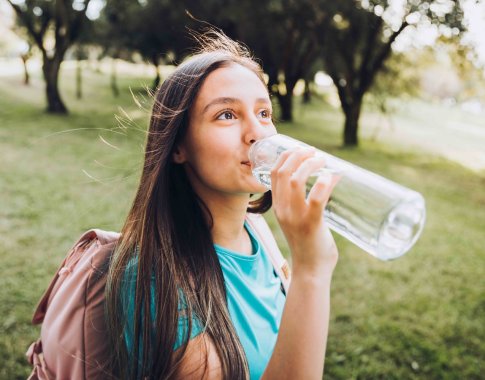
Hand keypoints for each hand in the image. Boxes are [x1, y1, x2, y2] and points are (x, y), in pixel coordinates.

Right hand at [270, 148, 339, 276]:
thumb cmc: (309, 244)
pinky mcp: (312, 223)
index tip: (301, 150)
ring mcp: (296, 216)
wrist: (311, 271)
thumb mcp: (296, 220)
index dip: (286, 156)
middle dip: (299, 155)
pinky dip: (325, 183)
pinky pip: (317, 198)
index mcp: (278, 207)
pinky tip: (333, 176)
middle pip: (283, 172)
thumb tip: (323, 181)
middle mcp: (283, 209)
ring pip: (296, 180)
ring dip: (310, 165)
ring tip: (322, 160)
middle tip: (314, 152)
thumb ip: (301, 204)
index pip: (275, 173)